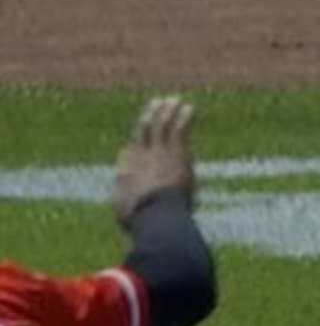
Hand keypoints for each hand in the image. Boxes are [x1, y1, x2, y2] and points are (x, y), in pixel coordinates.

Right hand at [111, 96, 194, 226]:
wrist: (155, 215)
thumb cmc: (144, 224)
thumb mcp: (132, 220)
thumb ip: (135, 215)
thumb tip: (138, 225)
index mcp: (124, 173)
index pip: (130, 152)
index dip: (136, 144)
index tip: (140, 138)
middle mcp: (137, 157)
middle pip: (142, 131)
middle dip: (150, 116)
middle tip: (155, 105)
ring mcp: (156, 152)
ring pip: (160, 125)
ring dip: (167, 111)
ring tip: (173, 100)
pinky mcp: (174, 151)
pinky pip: (178, 128)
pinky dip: (183, 117)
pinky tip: (189, 108)